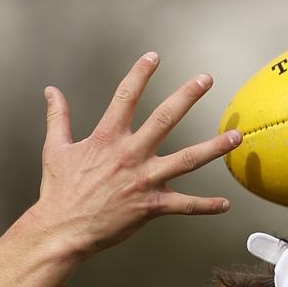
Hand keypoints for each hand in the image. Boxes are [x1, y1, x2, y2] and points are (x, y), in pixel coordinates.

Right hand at [32, 52, 241, 259]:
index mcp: (107, 138)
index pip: (126, 97)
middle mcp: (130, 154)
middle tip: (206, 79)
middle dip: (188, 96)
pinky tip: (225, 205)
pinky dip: (206, 206)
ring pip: (187, 160)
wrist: (63, 229)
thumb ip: (58, 117)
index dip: (140, 74)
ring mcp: (144, 180)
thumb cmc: (59, 191)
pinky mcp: (152, 206)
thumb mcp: (56, 148)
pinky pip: (185, 205)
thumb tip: (51, 91)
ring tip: (236, 137)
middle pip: (165, 118)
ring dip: (214, 148)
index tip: (154, 57)